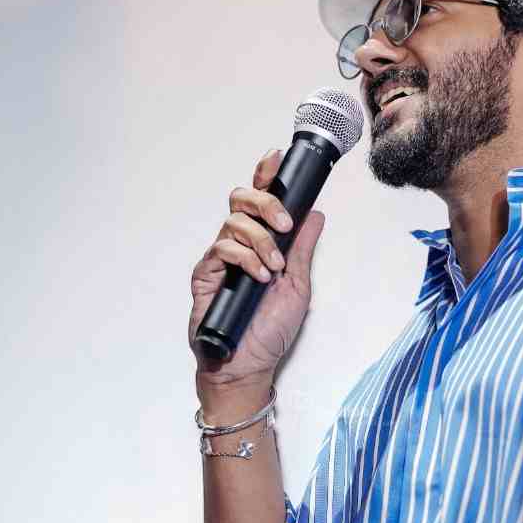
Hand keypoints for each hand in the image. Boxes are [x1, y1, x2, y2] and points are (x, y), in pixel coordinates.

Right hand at [189, 148, 325, 391]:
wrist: (249, 366)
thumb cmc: (270, 331)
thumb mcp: (299, 286)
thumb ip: (304, 249)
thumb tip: (316, 214)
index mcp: (262, 243)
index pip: (261, 200)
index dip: (265, 175)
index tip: (275, 157)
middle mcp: (240, 245)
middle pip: (242, 199)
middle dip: (267, 203)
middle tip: (285, 225)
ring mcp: (221, 258)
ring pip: (234, 222)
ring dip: (260, 240)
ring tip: (273, 267)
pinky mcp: (206, 274)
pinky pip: (222, 249)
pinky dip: (245, 258)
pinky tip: (258, 277)